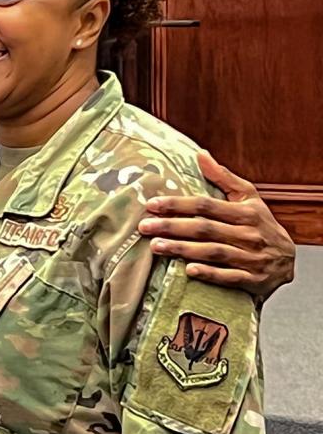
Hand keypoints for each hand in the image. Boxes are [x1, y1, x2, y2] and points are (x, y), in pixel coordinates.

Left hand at [138, 151, 294, 299]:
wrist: (288, 261)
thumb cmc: (261, 224)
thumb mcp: (249, 198)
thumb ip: (224, 177)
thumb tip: (200, 155)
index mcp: (245, 212)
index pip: (206, 205)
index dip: (178, 204)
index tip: (152, 204)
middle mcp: (248, 234)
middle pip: (205, 228)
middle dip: (172, 226)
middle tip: (145, 226)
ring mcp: (251, 257)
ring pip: (213, 252)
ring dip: (183, 249)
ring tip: (155, 246)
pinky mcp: (252, 279)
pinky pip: (229, 277)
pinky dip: (209, 274)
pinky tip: (188, 270)